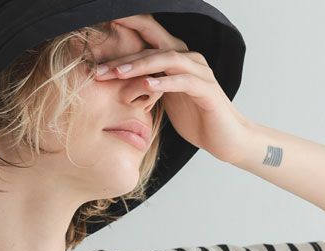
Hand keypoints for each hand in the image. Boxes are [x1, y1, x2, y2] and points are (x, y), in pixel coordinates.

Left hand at [94, 15, 249, 164]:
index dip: (126, 37)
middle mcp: (189, 59)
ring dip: (140, 66)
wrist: (226, 139)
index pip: (149, 41)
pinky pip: (183, 81)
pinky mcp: (207, 91)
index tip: (98, 47)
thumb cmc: (196, 120)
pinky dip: (164, 82)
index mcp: (178, 60)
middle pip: (153, 49)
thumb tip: (120, 85)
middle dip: (124, 58)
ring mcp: (200, 73)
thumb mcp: (166, 101)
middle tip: (99, 69)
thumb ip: (148, 87)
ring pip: (167, 60)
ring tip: (118, 74)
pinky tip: (147, 85)